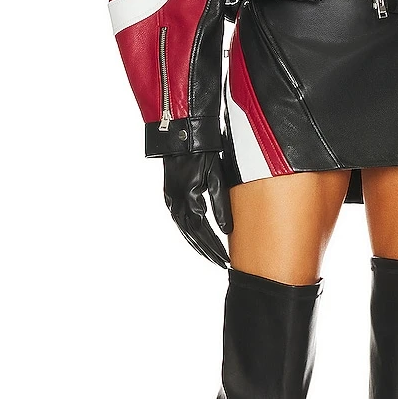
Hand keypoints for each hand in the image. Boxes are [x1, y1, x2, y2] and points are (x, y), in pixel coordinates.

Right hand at [162, 152, 232, 268]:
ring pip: (185, 230)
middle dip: (207, 250)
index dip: (214, 247)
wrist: (182, 135)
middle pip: (192, 235)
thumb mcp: (217, 177)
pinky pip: (180, 221)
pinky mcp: (170, 196)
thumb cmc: (203, 153)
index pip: (203, 231)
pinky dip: (190, 233)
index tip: (226, 259)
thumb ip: (221, 205)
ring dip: (197, 245)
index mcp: (189, 199)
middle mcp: (176, 203)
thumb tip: (226, 230)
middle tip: (221, 263)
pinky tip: (197, 239)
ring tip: (211, 256)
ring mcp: (171, 200)